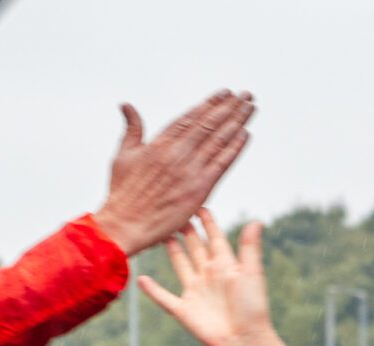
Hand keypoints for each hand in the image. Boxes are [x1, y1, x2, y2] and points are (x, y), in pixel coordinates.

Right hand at [93, 92, 254, 255]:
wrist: (125, 225)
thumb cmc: (123, 193)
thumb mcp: (123, 155)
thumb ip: (132, 129)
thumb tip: (126, 105)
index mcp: (160, 143)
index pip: (191, 117)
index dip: (210, 103)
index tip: (225, 93)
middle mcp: (177, 152)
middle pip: (210, 123)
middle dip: (230, 107)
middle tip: (246, 95)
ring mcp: (190, 170)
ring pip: (219, 139)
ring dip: (237, 121)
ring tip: (250, 107)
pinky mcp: (200, 188)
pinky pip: (222, 163)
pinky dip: (235, 148)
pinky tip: (245, 135)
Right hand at [139, 210, 274, 345]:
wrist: (245, 341)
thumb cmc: (253, 309)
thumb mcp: (251, 274)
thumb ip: (249, 248)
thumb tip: (256, 220)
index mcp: (225, 265)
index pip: (214, 238)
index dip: (207, 222)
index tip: (198, 205)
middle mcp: (209, 275)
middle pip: (195, 247)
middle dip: (186, 230)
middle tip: (174, 212)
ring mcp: (195, 292)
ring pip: (180, 264)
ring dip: (172, 250)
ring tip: (160, 233)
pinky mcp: (184, 310)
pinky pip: (164, 297)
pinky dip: (152, 289)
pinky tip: (140, 279)